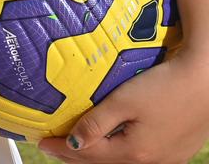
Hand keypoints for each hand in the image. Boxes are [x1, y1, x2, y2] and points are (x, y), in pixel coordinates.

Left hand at [38, 49, 208, 162]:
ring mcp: (167, 159)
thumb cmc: (165, 86)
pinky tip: (111, 146)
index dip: (62, 148)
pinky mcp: (177, 151)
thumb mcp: (123, 101)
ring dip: (97, 158)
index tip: (42, 142)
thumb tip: (71, 143)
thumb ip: (95, 123)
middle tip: (54, 148)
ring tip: (77, 149)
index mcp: (134, 153)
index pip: (87, 154)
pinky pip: (139, 159)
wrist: (206, 79)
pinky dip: (118, 155)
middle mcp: (151, 162)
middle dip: (76, 157)